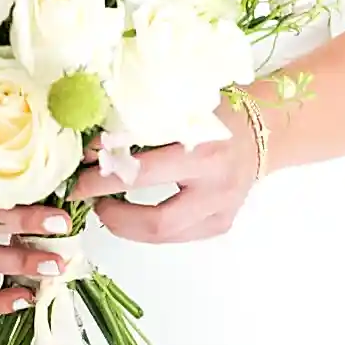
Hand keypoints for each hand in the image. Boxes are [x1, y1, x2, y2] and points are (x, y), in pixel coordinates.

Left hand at [71, 108, 258, 242]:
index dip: (106, 177)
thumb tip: (96, 145)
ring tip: (105, 206)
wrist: (263, 130)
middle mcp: (215, 188)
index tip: (81, 173)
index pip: (142, 173)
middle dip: (113, 214)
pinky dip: (148, 226)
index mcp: (203, 150)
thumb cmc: (216, 112)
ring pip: (164, 235)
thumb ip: (142, 125)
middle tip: (88, 198)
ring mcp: (221, 212)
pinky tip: (132, 211)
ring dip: (127, 225)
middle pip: (155, 220)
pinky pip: (177, 235)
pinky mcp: (220, 225)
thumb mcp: (180, 108)